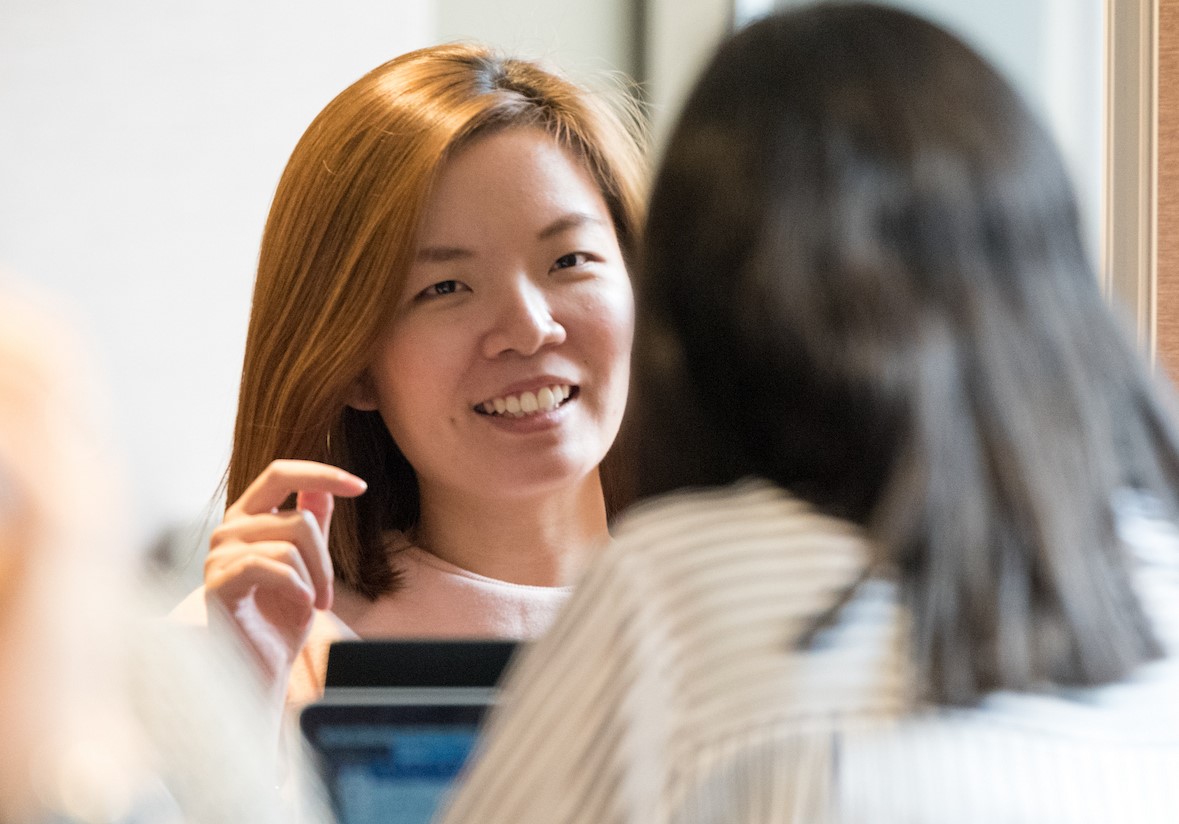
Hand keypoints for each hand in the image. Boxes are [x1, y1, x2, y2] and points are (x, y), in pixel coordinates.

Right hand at [204, 459, 366, 696]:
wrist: (261, 666)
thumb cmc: (281, 617)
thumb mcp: (308, 566)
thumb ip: (312, 523)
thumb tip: (323, 487)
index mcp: (249, 517)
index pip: (281, 473)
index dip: (322, 473)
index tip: (361, 486)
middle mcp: (229, 529)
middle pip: (300, 519)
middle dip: (326, 560)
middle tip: (327, 595)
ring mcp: (219, 555)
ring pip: (290, 544)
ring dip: (314, 581)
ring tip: (311, 606)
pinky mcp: (218, 583)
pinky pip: (270, 566)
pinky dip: (297, 588)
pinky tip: (302, 607)